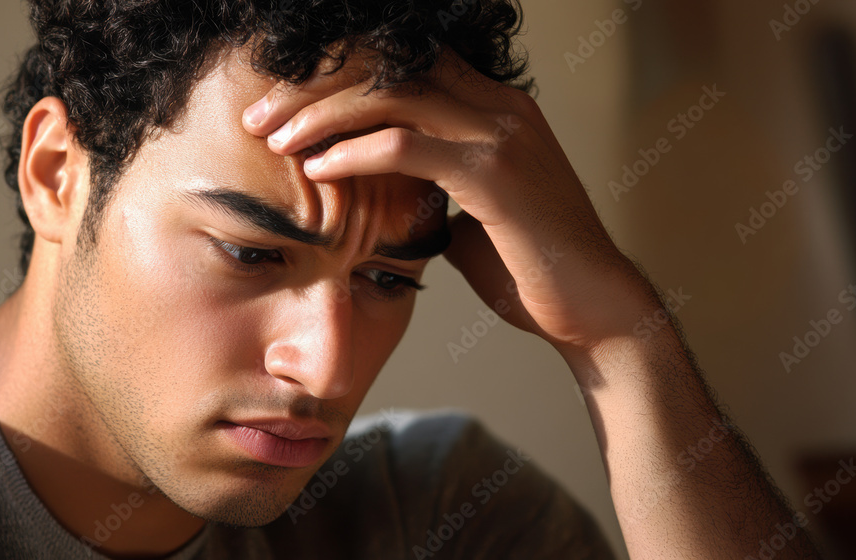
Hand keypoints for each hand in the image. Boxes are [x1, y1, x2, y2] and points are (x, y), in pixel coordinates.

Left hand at [242, 46, 654, 352]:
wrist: (595, 309)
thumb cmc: (532, 269)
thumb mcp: (474, 214)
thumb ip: (435, 189)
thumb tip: (389, 193)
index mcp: (493, 108)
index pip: (404, 65)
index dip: (340, 76)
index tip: (287, 106)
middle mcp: (499, 106)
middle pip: (390, 65)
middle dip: (315, 85)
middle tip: (260, 113)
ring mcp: (501, 134)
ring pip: (393, 94)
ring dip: (324, 114)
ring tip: (275, 138)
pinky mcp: (496, 174)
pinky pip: (408, 146)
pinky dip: (355, 154)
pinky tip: (317, 170)